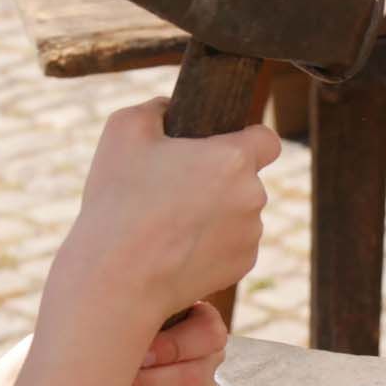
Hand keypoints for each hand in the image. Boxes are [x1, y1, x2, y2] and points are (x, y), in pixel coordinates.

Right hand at [55, 99, 281, 328]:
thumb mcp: (123, 129)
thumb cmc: (119, 199)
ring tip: (169, 221)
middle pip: (246, 178)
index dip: (248, 139)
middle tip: (174, 187)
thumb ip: (157, 108)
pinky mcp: (243, 266)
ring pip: (240, 212)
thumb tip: (170, 108)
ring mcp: (251, 235)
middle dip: (219, 179)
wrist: (118, 277)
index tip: (225, 145)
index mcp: (234, 158)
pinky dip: (213, 242)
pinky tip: (177, 246)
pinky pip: (233, 243)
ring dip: (215, 211)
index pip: (268, 139)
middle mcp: (253, 197)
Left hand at [111, 300, 227, 385]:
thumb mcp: (131, 303)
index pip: (207, 337)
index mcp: (204, 326)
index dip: (173, 348)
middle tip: (106, 385)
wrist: (113, 345)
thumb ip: (133, 305)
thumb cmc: (120, 318)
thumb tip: (117, 305)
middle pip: (189, 380)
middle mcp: (209, 360)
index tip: (139, 354)